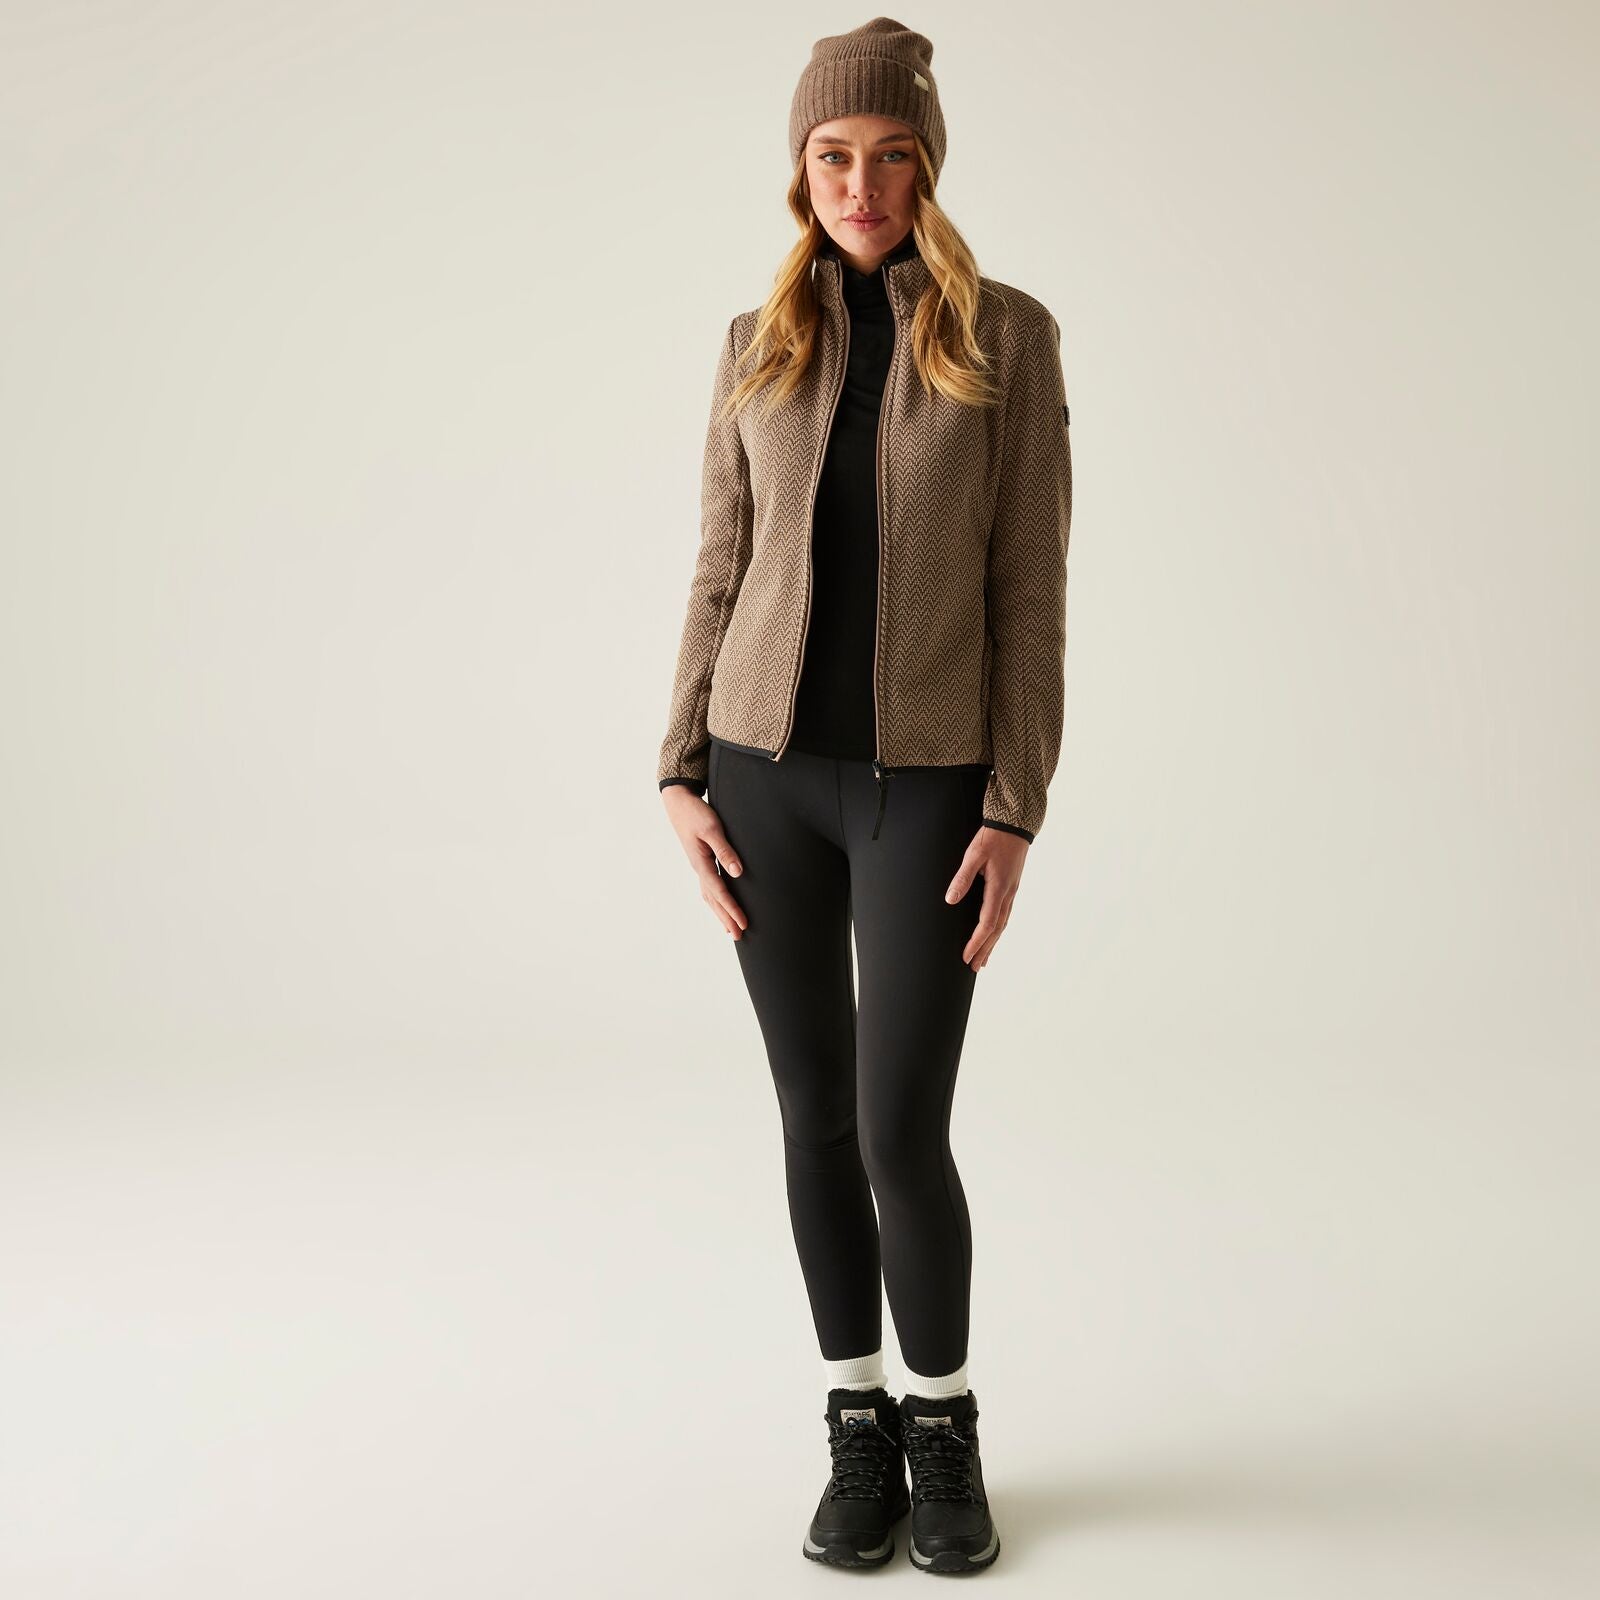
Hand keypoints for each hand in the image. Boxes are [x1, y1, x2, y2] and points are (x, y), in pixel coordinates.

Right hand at [663, 784, 747, 940]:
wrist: (678, 803)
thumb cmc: (696, 813)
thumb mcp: (712, 829)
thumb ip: (725, 851)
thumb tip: (737, 873)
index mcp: (701, 863)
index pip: (719, 891)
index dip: (732, 908)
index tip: (743, 923)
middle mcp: (699, 868)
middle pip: (713, 900)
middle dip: (726, 918)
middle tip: (739, 936)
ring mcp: (698, 866)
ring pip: (710, 896)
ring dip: (720, 912)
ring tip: (730, 929)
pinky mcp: (700, 861)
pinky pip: (709, 887)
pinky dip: (715, 900)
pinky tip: (720, 905)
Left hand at [945, 826, 1027, 970]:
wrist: (1015, 824)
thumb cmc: (994, 838)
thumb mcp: (974, 854)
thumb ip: (962, 877)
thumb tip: (951, 899)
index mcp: (998, 888)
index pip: (986, 924)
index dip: (976, 942)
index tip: (966, 956)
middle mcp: (1008, 894)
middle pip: (996, 930)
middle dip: (984, 949)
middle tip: (974, 967)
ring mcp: (1011, 891)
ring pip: (1002, 924)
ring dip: (992, 943)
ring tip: (983, 959)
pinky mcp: (1011, 887)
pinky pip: (1005, 915)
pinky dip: (998, 930)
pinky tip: (993, 934)